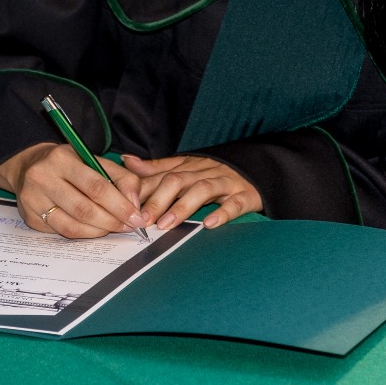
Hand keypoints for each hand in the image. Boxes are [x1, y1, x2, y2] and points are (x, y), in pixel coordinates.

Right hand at [0, 143, 146, 238]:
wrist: (28, 166)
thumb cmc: (67, 164)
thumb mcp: (92, 159)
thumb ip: (119, 177)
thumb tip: (135, 204)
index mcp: (61, 159)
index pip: (96, 186)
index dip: (120, 205)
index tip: (136, 217)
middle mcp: (43, 178)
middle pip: (84, 209)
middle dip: (112, 221)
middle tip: (129, 226)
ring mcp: (33, 200)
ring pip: (72, 225)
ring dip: (99, 231)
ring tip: (114, 228)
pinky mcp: (30, 218)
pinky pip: (61, 232)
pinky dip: (83, 234)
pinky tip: (95, 230)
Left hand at [120, 155, 261, 229]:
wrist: (259, 168)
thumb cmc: (216, 172)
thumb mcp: (186, 166)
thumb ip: (156, 167)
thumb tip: (126, 161)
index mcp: (189, 166)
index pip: (161, 175)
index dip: (143, 190)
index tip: (127, 206)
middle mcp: (204, 172)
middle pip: (178, 180)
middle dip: (159, 200)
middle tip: (144, 219)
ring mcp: (225, 183)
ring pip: (202, 189)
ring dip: (183, 206)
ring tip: (167, 224)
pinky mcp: (245, 195)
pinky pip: (234, 204)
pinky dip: (222, 213)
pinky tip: (210, 224)